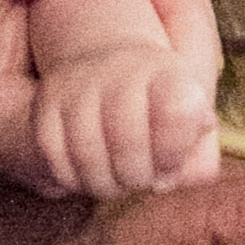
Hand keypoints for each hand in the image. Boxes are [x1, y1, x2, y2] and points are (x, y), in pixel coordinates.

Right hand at [29, 48, 220, 198]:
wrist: (107, 60)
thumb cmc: (158, 101)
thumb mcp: (191, 114)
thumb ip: (198, 152)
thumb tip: (167, 181)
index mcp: (166, 73)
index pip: (176, 113)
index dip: (175, 151)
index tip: (170, 165)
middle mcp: (119, 72)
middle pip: (128, 143)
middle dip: (139, 176)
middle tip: (141, 179)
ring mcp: (77, 88)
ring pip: (88, 157)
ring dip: (106, 183)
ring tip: (117, 180)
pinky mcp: (46, 106)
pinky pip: (55, 159)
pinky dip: (74, 179)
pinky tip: (89, 174)